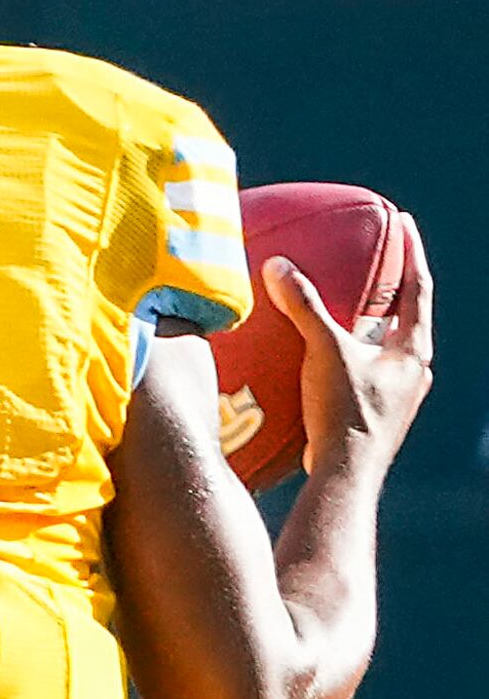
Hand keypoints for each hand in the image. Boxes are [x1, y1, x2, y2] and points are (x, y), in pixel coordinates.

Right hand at [268, 213, 434, 475]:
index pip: (418, 290)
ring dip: (370, 320)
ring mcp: (396, 394)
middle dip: (392, 286)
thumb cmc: (346, 412)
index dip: (411, 254)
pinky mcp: (374, 412)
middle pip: (406, 316)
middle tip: (377, 258)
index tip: (404, 224)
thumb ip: (304, 306)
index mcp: (412, 351)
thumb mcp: (325, 351)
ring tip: (348, 300)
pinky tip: (322, 351)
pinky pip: (364, 367)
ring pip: (385, 345)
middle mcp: (412, 371)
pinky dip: (349, 349)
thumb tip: (280, 265)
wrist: (345, 474)